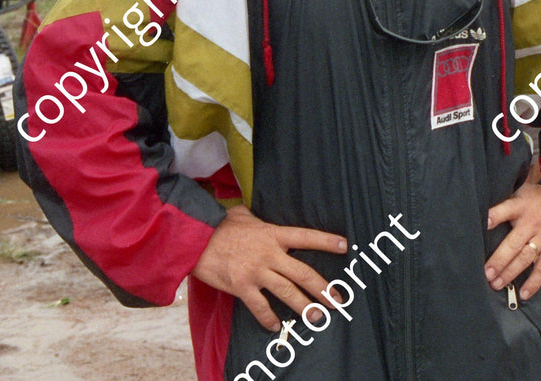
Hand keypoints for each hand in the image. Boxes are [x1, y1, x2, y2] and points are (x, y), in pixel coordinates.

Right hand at [191, 205, 346, 330]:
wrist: (195, 239)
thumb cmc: (220, 226)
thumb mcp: (245, 215)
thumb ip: (260, 219)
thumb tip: (262, 216)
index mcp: (274, 234)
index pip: (306, 237)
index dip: (327, 242)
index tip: (345, 247)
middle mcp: (269, 254)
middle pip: (303, 273)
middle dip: (323, 289)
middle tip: (338, 300)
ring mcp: (256, 272)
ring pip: (287, 292)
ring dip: (304, 307)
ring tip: (317, 318)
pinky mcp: (241, 287)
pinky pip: (260, 307)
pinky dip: (269, 318)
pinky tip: (277, 325)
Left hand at [484, 182, 540, 299]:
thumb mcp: (523, 193)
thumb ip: (507, 205)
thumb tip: (482, 222)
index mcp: (521, 206)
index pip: (505, 210)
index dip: (494, 217)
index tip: (483, 225)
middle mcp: (533, 222)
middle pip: (513, 243)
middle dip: (499, 260)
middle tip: (486, 274)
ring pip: (525, 258)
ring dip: (510, 273)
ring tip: (496, 284)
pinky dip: (533, 283)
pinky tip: (523, 294)